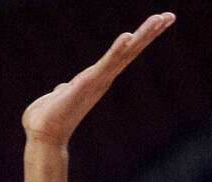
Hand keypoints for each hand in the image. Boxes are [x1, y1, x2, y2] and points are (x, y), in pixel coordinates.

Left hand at [21, 13, 173, 147]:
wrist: (41, 136)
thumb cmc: (45, 120)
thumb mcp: (56, 98)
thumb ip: (62, 91)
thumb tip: (59, 91)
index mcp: (95, 79)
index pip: (121, 55)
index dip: (138, 39)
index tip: (157, 24)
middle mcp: (101, 79)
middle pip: (131, 51)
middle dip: (150, 33)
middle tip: (170, 16)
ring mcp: (97, 81)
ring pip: (125, 54)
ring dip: (143, 36)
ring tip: (161, 19)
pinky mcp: (87, 83)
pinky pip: (105, 64)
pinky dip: (116, 50)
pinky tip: (128, 36)